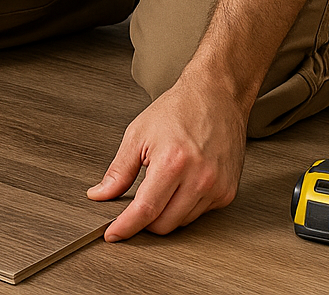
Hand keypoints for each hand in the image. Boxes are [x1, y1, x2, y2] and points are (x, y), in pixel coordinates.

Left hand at [86, 76, 247, 240]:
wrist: (217, 95)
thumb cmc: (179, 109)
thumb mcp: (138, 134)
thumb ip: (119, 170)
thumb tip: (100, 194)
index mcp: (173, 162)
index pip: (145, 210)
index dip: (126, 226)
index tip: (113, 234)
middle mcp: (199, 177)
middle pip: (163, 224)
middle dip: (145, 219)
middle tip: (138, 199)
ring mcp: (217, 187)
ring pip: (181, 222)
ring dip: (166, 212)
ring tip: (165, 181)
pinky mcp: (228, 192)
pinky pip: (199, 214)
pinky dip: (185, 205)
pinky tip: (184, 182)